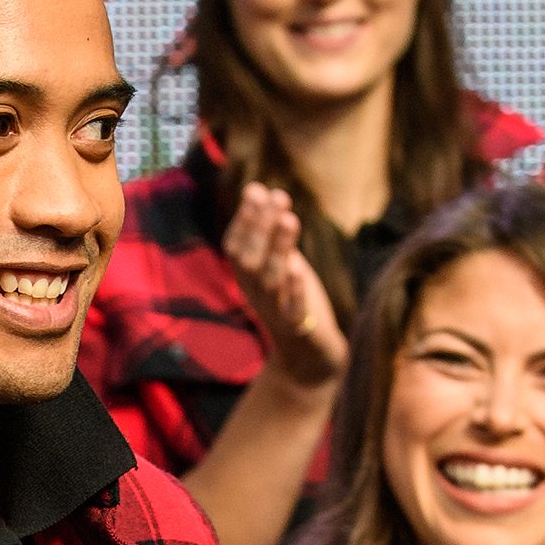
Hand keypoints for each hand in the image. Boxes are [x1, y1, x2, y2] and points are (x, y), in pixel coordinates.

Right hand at [220, 183, 346, 391]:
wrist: (309, 356)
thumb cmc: (292, 301)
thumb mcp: (278, 262)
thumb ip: (269, 230)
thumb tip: (256, 187)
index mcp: (248, 277)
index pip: (235, 246)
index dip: (244, 219)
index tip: (257, 190)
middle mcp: (256, 293)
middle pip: (249, 260)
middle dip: (260, 227)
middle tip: (277, 197)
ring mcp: (275, 312)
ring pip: (271, 280)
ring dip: (279, 248)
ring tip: (290, 219)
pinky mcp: (298, 329)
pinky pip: (293, 310)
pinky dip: (294, 289)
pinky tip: (299, 267)